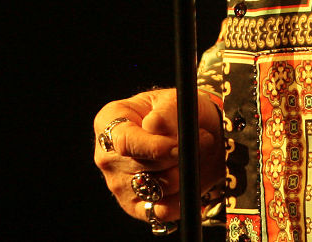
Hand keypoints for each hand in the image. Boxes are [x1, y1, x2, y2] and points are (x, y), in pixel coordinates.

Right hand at [93, 88, 222, 226]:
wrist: (192, 134)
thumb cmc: (178, 113)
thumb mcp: (176, 100)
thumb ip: (165, 111)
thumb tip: (153, 126)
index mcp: (109, 122)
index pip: (124, 141)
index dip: (154, 146)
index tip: (180, 144)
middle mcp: (107, 156)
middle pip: (143, 166)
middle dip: (178, 156)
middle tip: (203, 139)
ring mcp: (119, 185)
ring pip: (158, 188)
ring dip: (186, 173)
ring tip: (197, 153)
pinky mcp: (135, 207)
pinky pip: (163, 211)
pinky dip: (183, 197)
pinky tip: (190, 178)